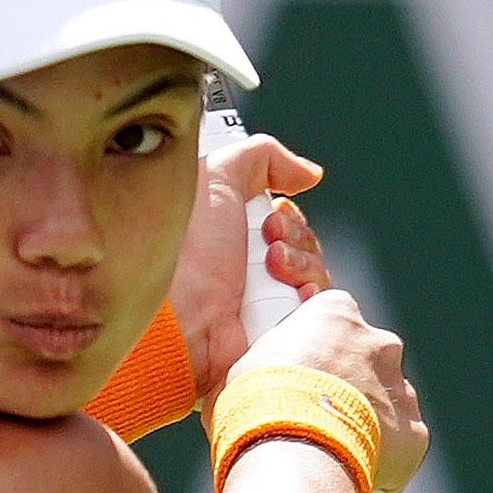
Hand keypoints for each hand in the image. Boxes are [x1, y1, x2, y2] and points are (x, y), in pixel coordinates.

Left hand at [175, 127, 329, 393]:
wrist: (176, 318)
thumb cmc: (183, 251)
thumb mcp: (213, 178)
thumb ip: (260, 156)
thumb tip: (307, 173)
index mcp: (229, 239)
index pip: (286, 223)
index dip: (288, 216)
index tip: (269, 216)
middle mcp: (244, 273)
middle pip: (306, 247)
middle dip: (296, 237)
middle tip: (268, 245)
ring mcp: (260, 307)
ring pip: (316, 277)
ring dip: (303, 265)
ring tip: (272, 271)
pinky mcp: (274, 336)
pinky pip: (316, 313)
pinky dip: (310, 299)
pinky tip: (292, 296)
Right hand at [243, 289, 432, 492]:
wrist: (294, 453)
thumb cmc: (258, 403)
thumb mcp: (248, 365)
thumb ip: (272, 360)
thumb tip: (263, 378)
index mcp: (336, 313)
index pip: (332, 315)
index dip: (314, 342)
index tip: (297, 366)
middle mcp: (379, 342)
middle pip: (366, 356)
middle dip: (346, 380)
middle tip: (313, 410)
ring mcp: (401, 387)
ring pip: (385, 398)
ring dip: (363, 416)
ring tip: (328, 445)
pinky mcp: (414, 431)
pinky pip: (399, 439)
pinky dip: (381, 451)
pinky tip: (351, 465)